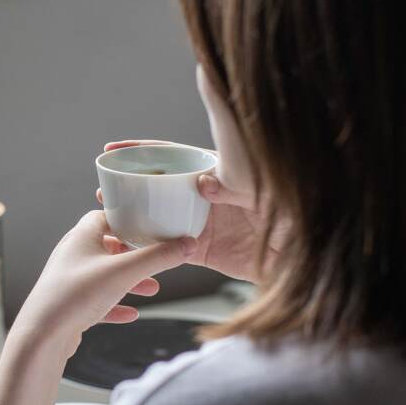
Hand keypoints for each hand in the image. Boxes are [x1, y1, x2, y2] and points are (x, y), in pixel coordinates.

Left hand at [10, 209, 192, 362]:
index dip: (130, 220)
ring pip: (104, 275)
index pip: (107, 217)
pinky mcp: (69, 305)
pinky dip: (115, 305)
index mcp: (81, 237)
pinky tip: (131, 314)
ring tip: (151, 289)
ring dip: (128, 281)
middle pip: (108, 246)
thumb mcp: (124, 272)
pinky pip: (96, 301)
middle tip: (155, 260)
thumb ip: (158, 258)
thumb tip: (188, 244)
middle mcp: (72, 255)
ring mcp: (69, 280)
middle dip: (134, 255)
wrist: (42, 336)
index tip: (151, 226)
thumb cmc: (75, 296)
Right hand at [100, 141, 288, 283]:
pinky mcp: (201, 251)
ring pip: (157, 216)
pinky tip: (126, 245)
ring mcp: (200, 224)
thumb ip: (232, 187)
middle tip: (104, 187)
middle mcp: (203, 197)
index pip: (172, 155)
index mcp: (215, 174)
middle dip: (128, 184)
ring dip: (131, 215)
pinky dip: (146, 246)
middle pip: (157, 185)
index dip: (142, 150)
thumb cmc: (291, 214)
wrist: (302, 256)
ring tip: (106, 215)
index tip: (115, 148)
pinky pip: (167, 248)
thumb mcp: (263, 191)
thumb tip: (203, 183)